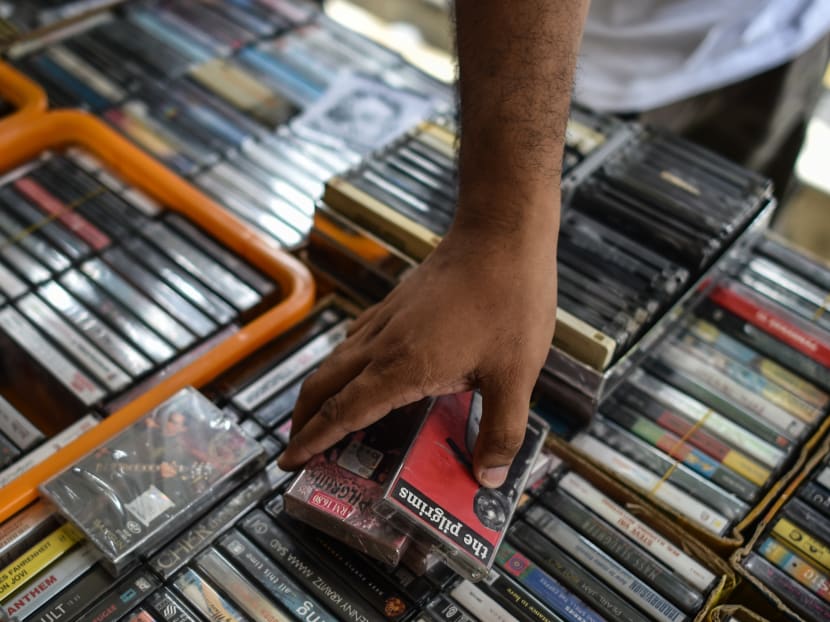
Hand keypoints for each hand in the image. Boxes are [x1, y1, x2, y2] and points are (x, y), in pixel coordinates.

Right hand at [278, 215, 557, 487]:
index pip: (342, 413)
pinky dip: (344, 365)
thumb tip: (488, 478)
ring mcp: (386, 319)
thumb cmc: (509, 300)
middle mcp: (382, 344)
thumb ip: (501, 431)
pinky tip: (362, 369)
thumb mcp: (515, 376)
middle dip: (303, 419)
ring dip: (320, 392)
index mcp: (402, 367)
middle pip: (323, 385)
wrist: (501, 233)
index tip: (289, 461)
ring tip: (322, 416)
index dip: (313, 441)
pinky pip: (356, 340)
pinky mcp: (397, 303)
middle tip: (298, 447)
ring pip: (336, 361)